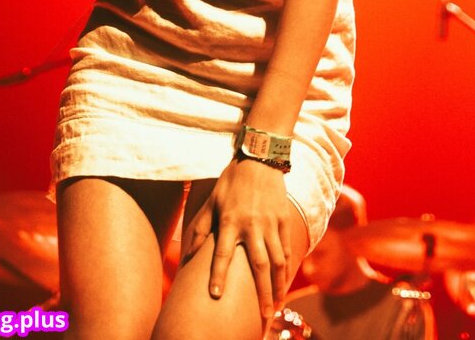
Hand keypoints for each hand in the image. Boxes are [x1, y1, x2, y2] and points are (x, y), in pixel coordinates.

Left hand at [183, 158, 291, 321]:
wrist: (260, 158)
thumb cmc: (231, 181)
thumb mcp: (211, 201)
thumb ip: (200, 228)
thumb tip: (187, 255)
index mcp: (230, 220)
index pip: (222, 253)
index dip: (218, 274)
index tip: (215, 295)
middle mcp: (252, 225)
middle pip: (259, 265)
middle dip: (261, 293)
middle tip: (263, 316)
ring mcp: (270, 223)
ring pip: (277, 260)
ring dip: (277, 285)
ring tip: (276, 306)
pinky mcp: (283, 219)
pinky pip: (286, 247)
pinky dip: (286, 267)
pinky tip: (284, 282)